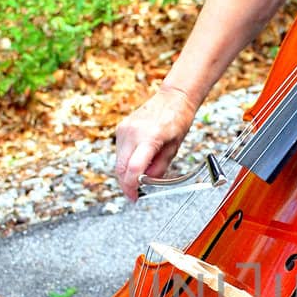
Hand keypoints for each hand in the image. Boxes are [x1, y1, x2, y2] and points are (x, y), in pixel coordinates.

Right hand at [114, 83, 197, 201]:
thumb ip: (159, 168)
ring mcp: (124, 129)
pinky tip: (137, 162)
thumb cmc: (178, 121)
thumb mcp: (174, 148)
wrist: (173, 98)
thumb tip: (147, 184)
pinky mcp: (120, 128)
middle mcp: (133, 132)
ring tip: (139, 176)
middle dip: (126, 184)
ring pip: (118, 161)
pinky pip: (119, 152)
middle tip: (134, 194)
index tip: (134, 198)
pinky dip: (126, 161)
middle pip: (121, 168)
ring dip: (126, 173)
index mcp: (149, 137)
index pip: (133, 169)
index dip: (132, 188)